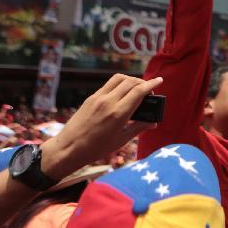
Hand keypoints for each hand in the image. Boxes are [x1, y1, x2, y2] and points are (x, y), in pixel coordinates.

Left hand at [41, 74, 163, 179]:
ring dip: (130, 80)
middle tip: (149, 90)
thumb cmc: (95, 149)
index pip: (139, 91)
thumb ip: (138, 128)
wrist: (68, 148)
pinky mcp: (90, 98)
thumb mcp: (120, 140)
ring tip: (135, 88)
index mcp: (118, 113)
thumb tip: (153, 123)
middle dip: (143, 82)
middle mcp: (109, 101)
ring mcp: (98, 98)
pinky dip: (119, 83)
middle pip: (130, 82)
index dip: (151, 84)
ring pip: (119, 79)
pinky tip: (121, 92)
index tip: (160, 80)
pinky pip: (108, 84)